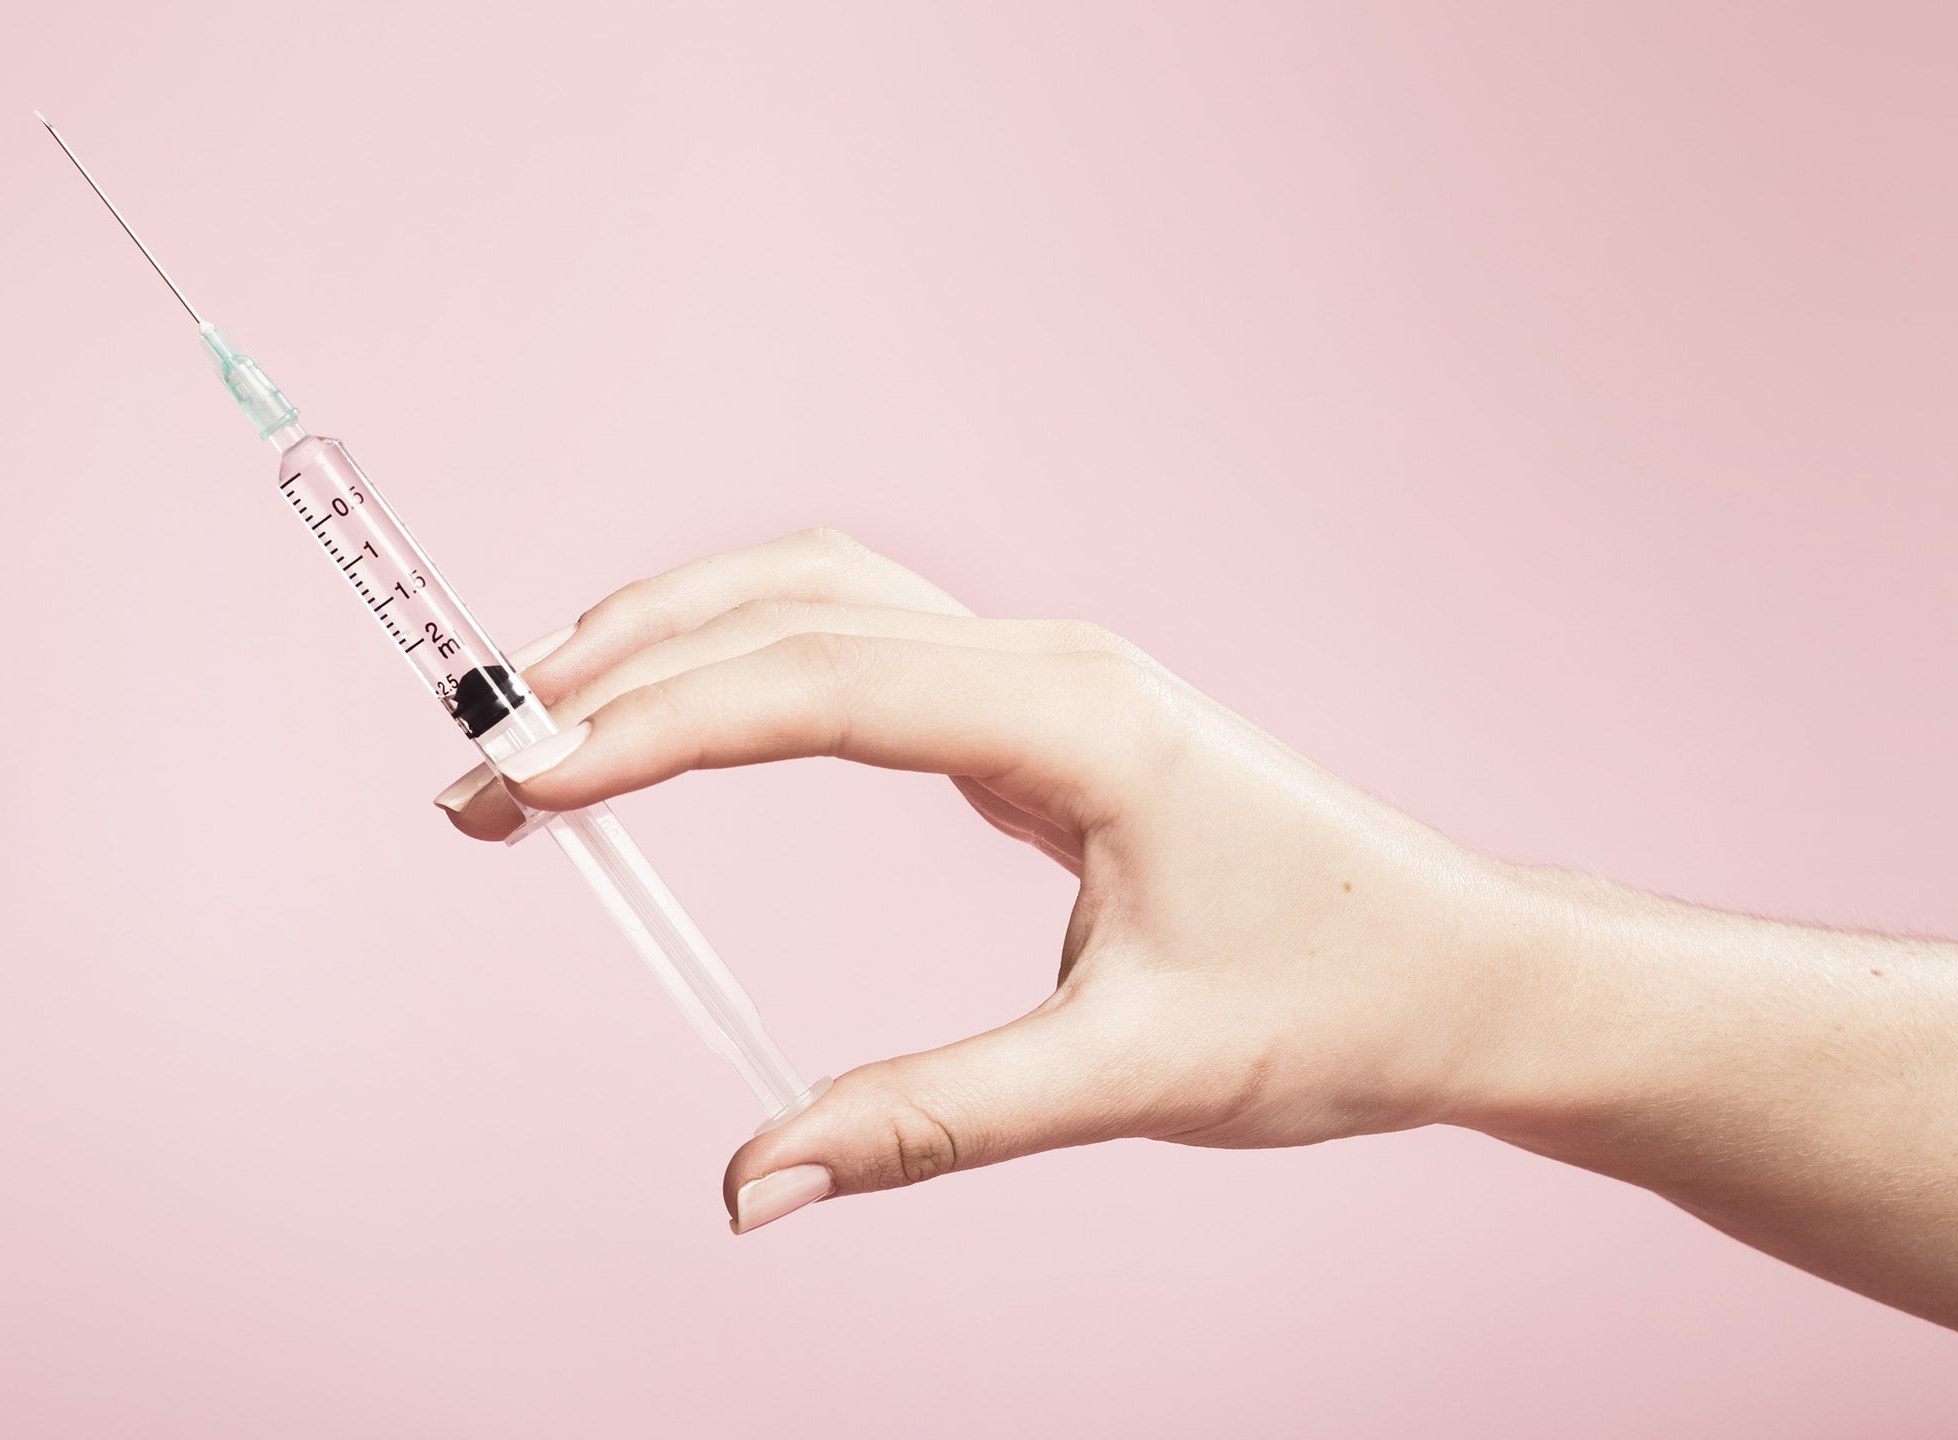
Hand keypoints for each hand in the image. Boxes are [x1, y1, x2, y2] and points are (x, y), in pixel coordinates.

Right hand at [433, 530, 1541, 1232]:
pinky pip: (857, 647)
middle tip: (487, 768)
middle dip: (626, 672)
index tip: (527, 778)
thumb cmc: (1338, 1003)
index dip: (656, 725)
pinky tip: (678, 715)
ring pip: (818, 601)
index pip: (817, 685)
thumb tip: (751, 1185)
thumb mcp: (1133, 1076)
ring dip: (674, 643)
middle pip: (791, 609)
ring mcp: (1041, 675)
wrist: (1471, 972)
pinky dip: (741, 664)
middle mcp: (1048, 662)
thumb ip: (930, 1121)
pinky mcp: (1034, 714)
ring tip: (542, 723)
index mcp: (1074, 716)